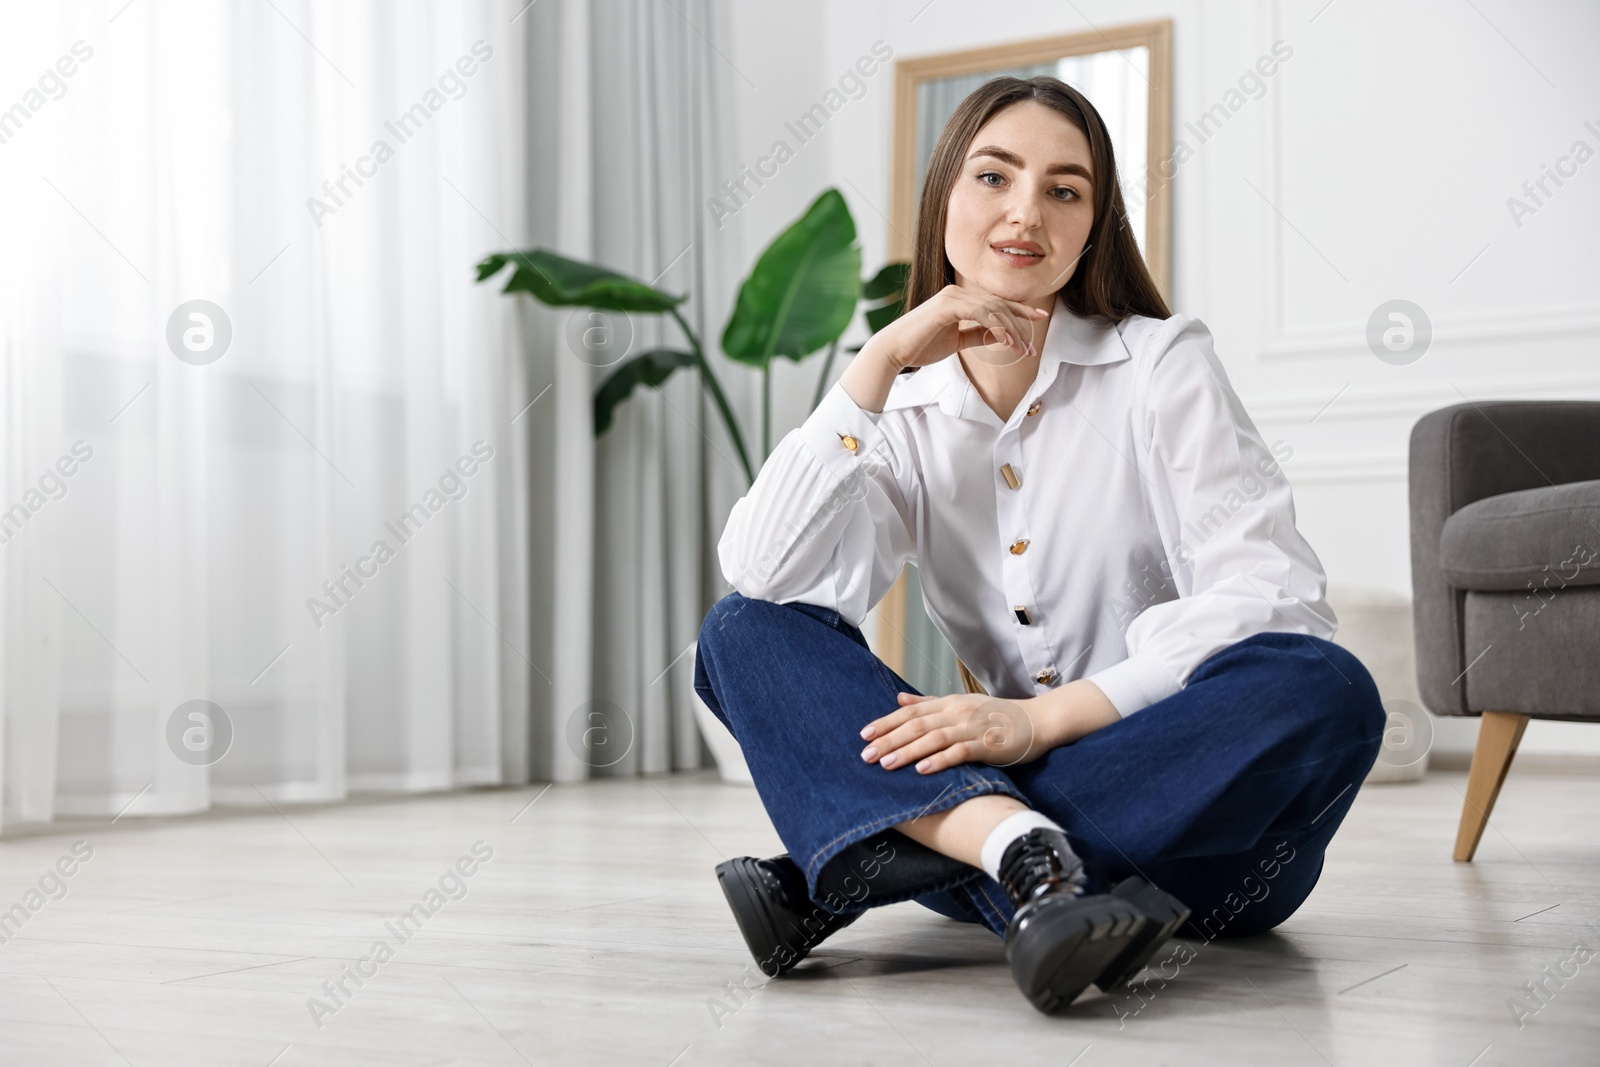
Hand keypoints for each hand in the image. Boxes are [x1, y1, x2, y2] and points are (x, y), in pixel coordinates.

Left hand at [858, 691, 1047, 773]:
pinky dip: (939, 760)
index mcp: (949, 703)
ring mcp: (972, 728)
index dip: (886, 723)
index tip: (864, 735)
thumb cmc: (998, 716)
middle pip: (916, 725)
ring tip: (886, 764)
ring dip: (908, 751)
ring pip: (933, 738)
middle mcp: (957, 712)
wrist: (1037, 721)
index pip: (911, 712)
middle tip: (866, 755)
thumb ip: (929, 703)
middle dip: (889, 740)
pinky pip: (959, 752)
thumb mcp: (961, 705)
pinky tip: (922, 770)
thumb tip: (899, 698)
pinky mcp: (987, 745)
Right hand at [861, 282, 1049, 372]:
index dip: (1019, 311)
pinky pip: (980, 314)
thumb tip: (1004, 335)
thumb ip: (979, 335)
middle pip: (998, 304)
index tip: (1038, 319)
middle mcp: (957, 292)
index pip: (995, 302)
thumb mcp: (957, 341)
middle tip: (1036, 340)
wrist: (894, 351)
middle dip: (1021, 321)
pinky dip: (996, 327)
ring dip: (1011, 330)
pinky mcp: (947, 306)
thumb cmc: (921, 347)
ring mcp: (952, 297)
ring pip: (993, 309)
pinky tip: (1008, 341)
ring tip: (1023, 349)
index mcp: (959, 298)